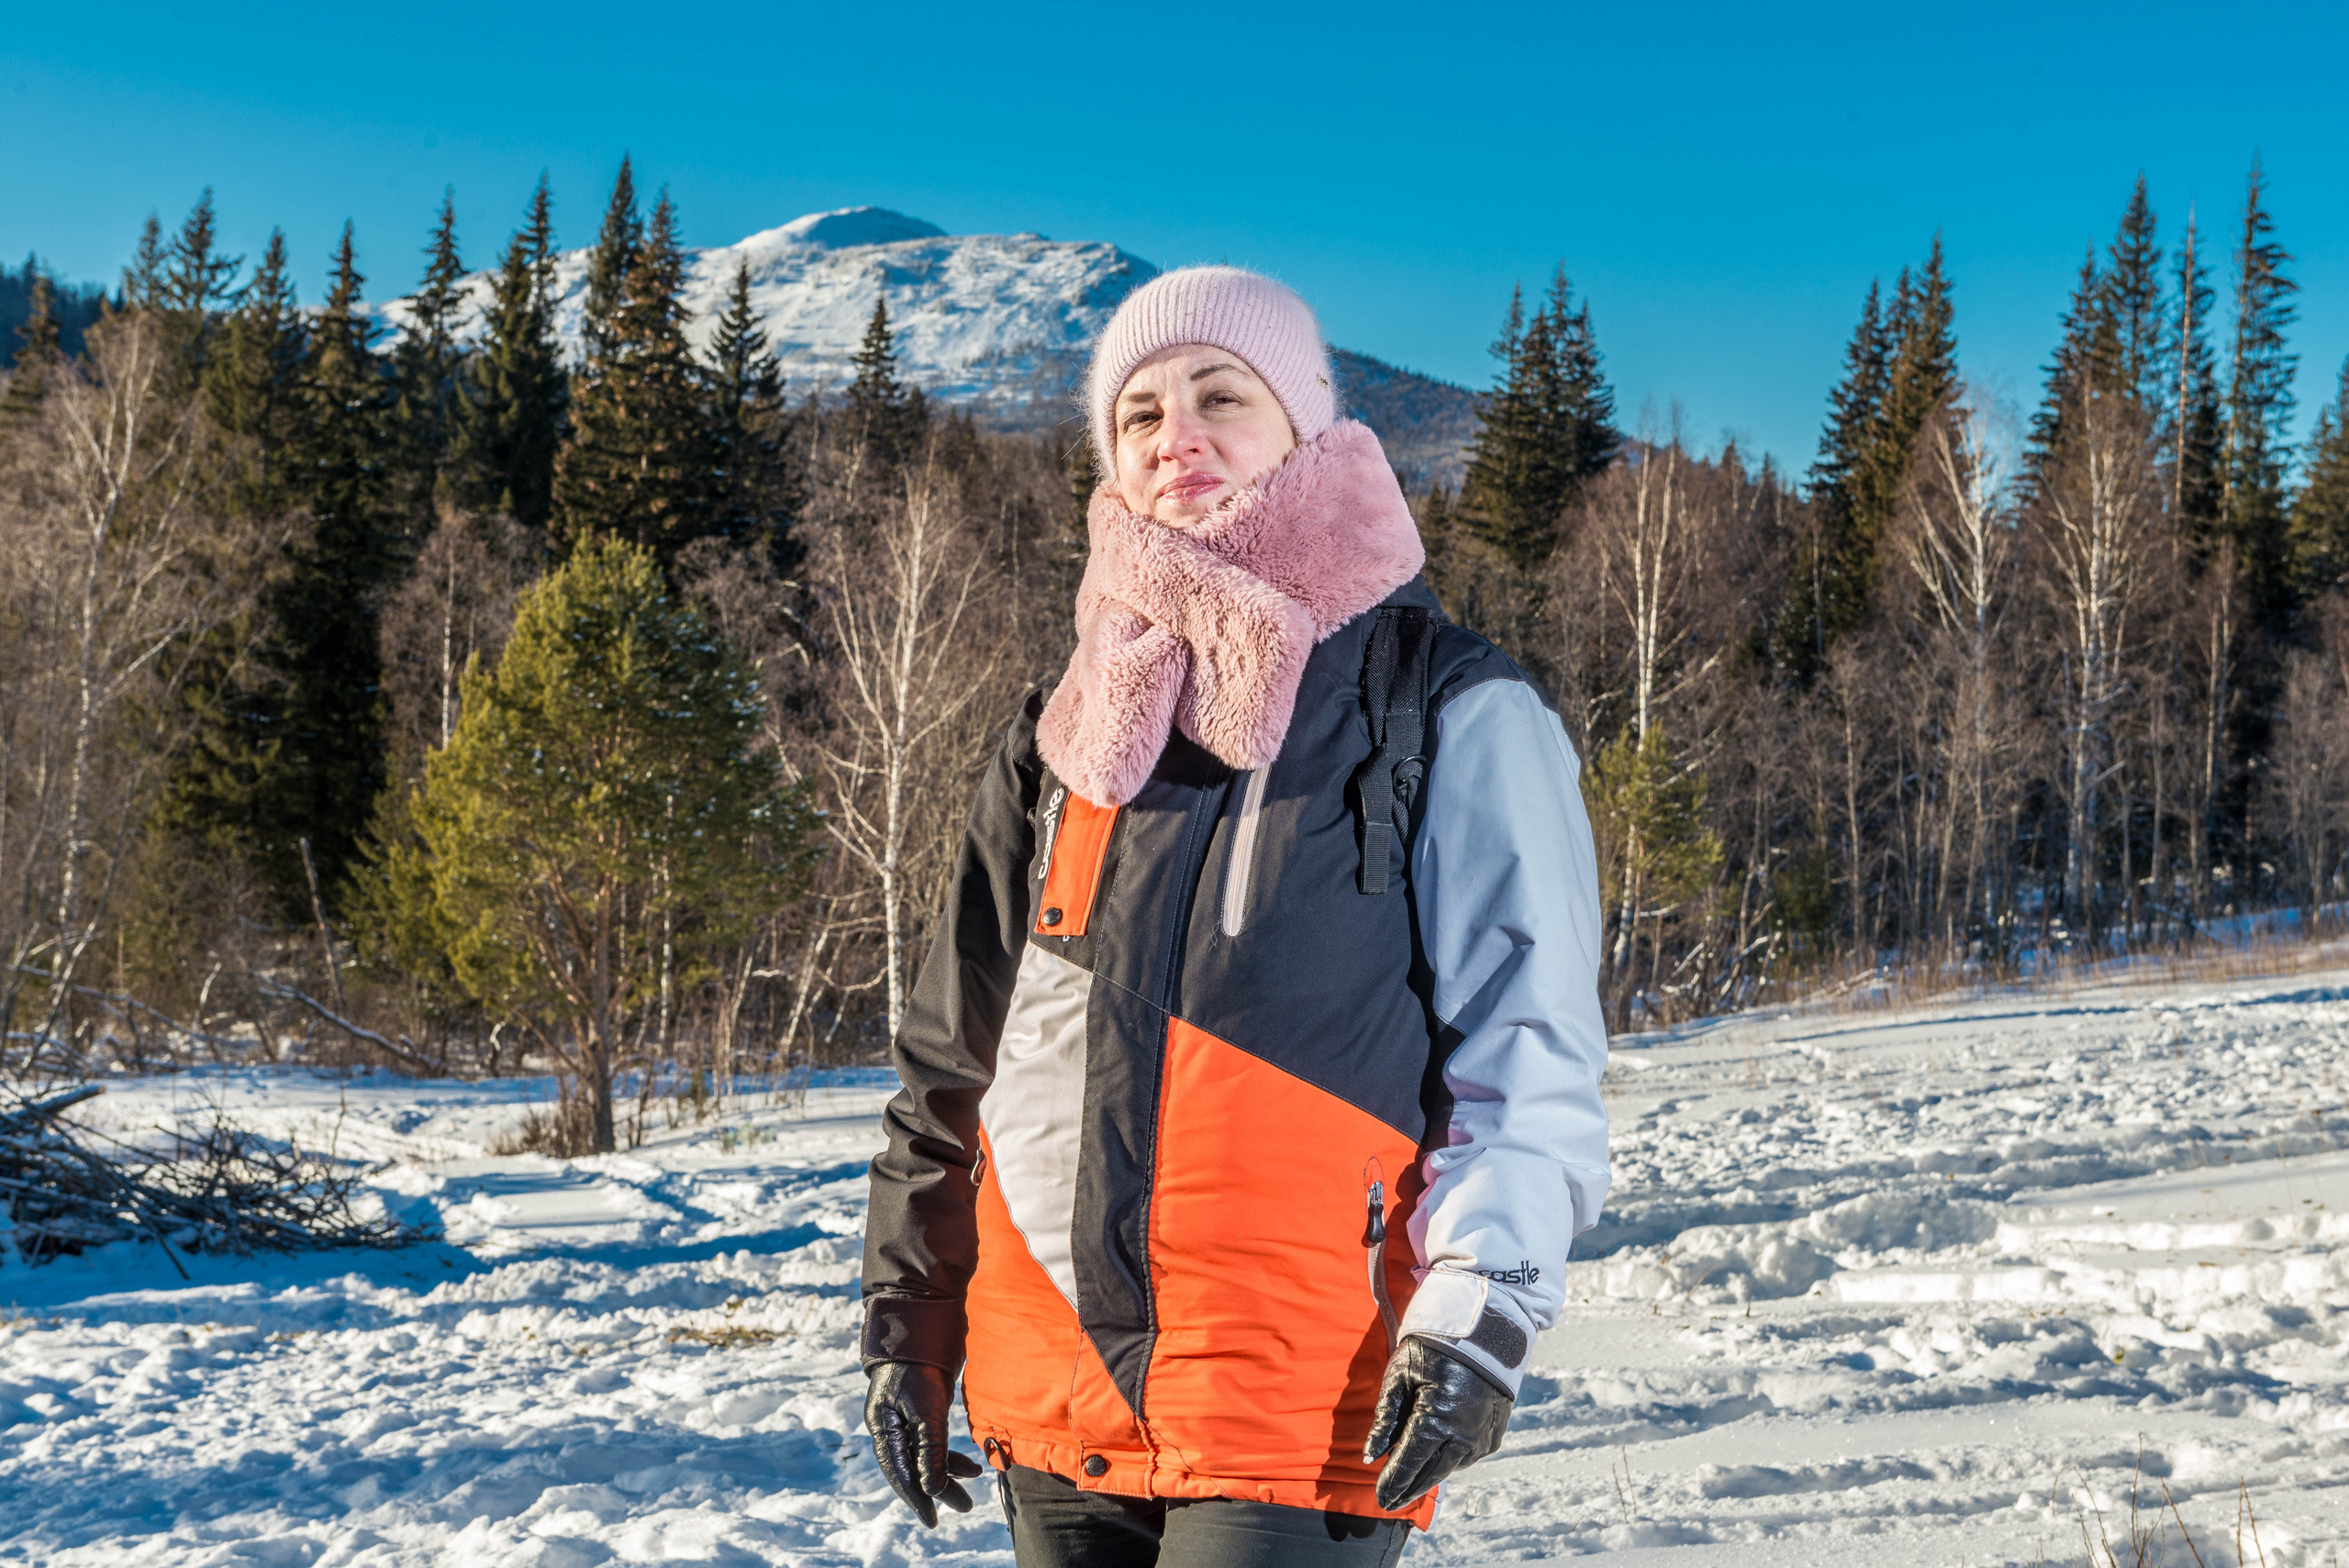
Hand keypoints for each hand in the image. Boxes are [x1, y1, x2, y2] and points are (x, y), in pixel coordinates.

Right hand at [864, 1360, 983, 1526]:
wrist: (919, 1330)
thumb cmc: (919, 1367)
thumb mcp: (927, 1410)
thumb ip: (930, 1450)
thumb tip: (933, 1489)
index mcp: (883, 1428)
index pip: (900, 1473)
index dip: (917, 1499)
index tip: (933, 1520)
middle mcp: (889, 1428)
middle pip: (913, 1468)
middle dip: (939, 1489)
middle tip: (965, 1506)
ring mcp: (902, 1420)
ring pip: (924, 1456)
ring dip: (948, 1471)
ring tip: (973, 1481)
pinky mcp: (917, 1413)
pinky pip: (931, 1442)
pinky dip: (948, 1453)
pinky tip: (967, 1463)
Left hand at [1362, 1336, 1512, 1510]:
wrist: (1481, 1326)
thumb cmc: (1432, 1346)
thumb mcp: (1399, 1376)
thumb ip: (1385, 1419)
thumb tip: (1370, 1456)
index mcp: (1437, 1419)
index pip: (1409, 1463)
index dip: (1393, 1483)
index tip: (1380, 1499)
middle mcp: (1464, 1435)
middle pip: (1431, 1473)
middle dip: (1409, 1490)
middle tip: (1390, 1503)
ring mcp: (1483, 1435)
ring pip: (1451, 1468)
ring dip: (1429, 1477)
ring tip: (1409, 1484)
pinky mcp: (1495, 1431)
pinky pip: (1469, 1457)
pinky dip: (1450, 1462)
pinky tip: (1437, 1461)